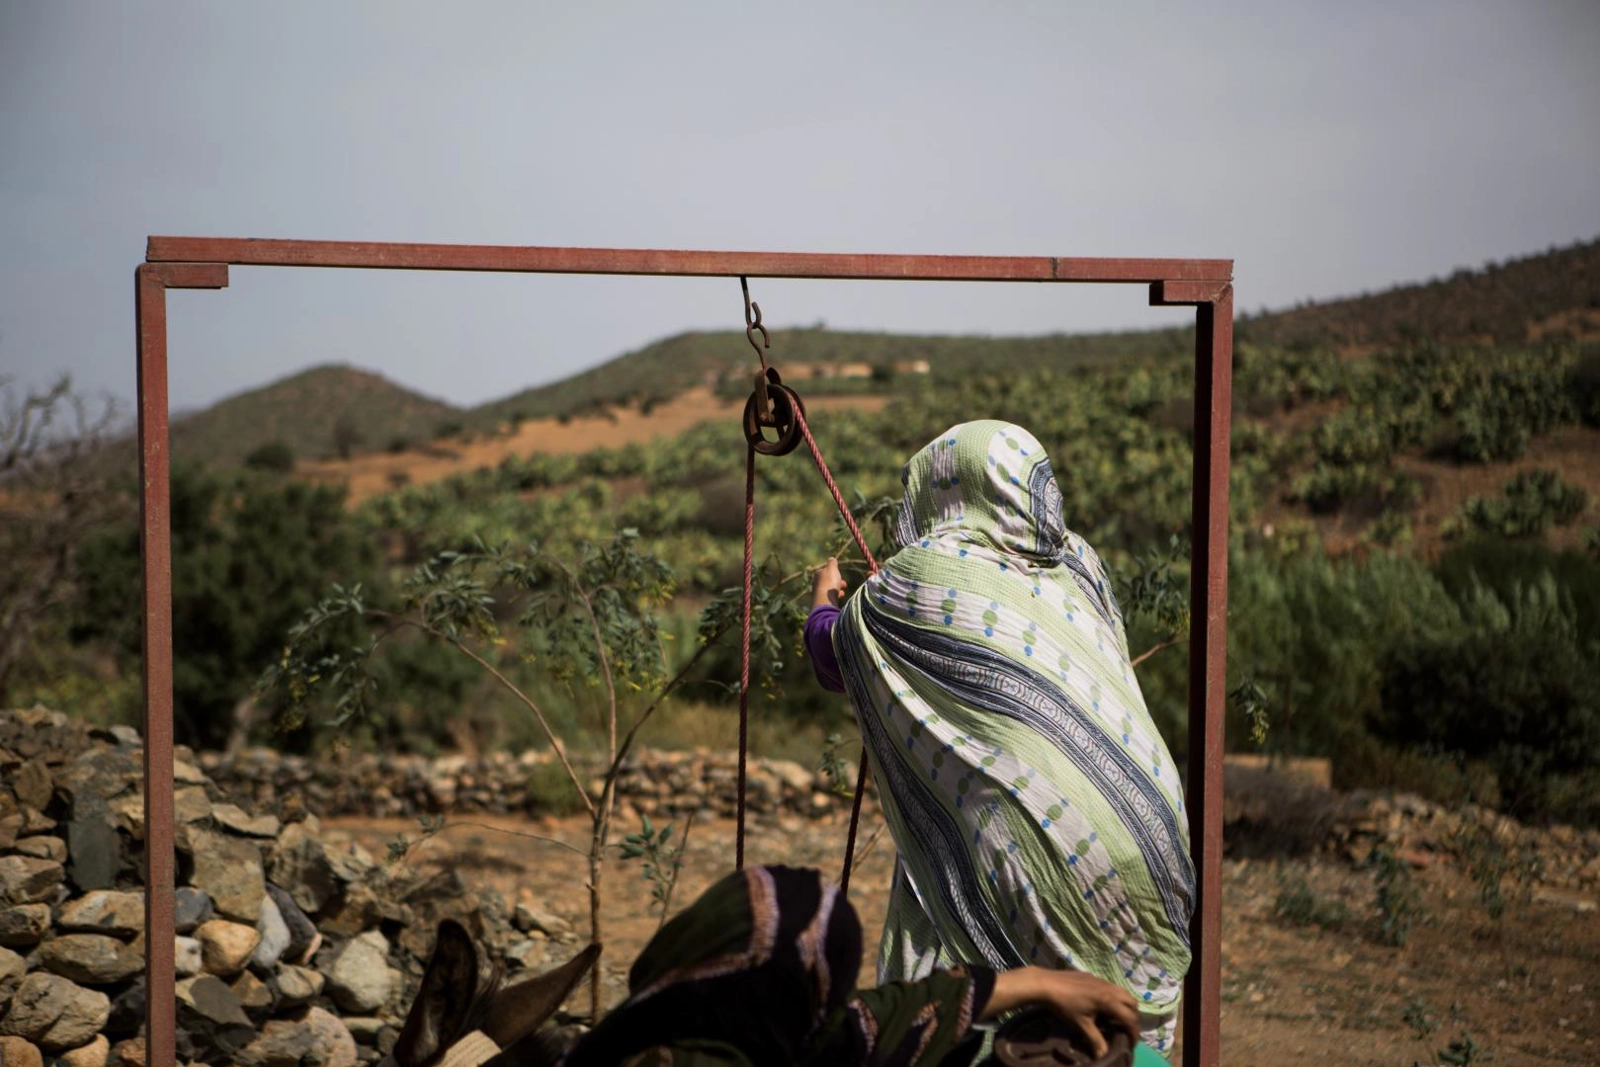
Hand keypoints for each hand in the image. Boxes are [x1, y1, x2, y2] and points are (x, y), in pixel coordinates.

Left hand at [812, 557, 847, 608]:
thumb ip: (832, 563)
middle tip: (844, 584)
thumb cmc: (829, 582)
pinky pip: (831, 597)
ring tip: (842, 592)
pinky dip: (836, 596)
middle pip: (829, 581)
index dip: (835, 572)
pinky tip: (840, 596)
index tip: (840, 574)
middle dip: (838, 582)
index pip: (826, 571)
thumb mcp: (832, 568)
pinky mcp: (822, 601)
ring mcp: (819, 593)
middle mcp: (817, 583)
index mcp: (818, 574)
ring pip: (830, 589)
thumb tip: (831, 558)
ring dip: (838, 589)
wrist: (825, 599)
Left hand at [982, 966, 1139, 1058]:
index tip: (1131, 1044)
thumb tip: (1103, 1056)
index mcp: (1109, 1001)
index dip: (1134, 1033)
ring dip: (1125, 1006)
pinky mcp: (1094, 976)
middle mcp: (1110, 988)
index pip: (1130, 1019)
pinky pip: (1112, 987)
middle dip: (1133, 1018)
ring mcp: (1102, 980)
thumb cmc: (1065, 1005)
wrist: (1047, 983)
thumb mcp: (1081, 1025)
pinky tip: (1103, 1006)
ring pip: (1123, 992)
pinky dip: (1115, 997)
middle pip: (1132, 1003)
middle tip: (1126, 1030)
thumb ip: (1095, 1040)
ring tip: (1117, 1018)